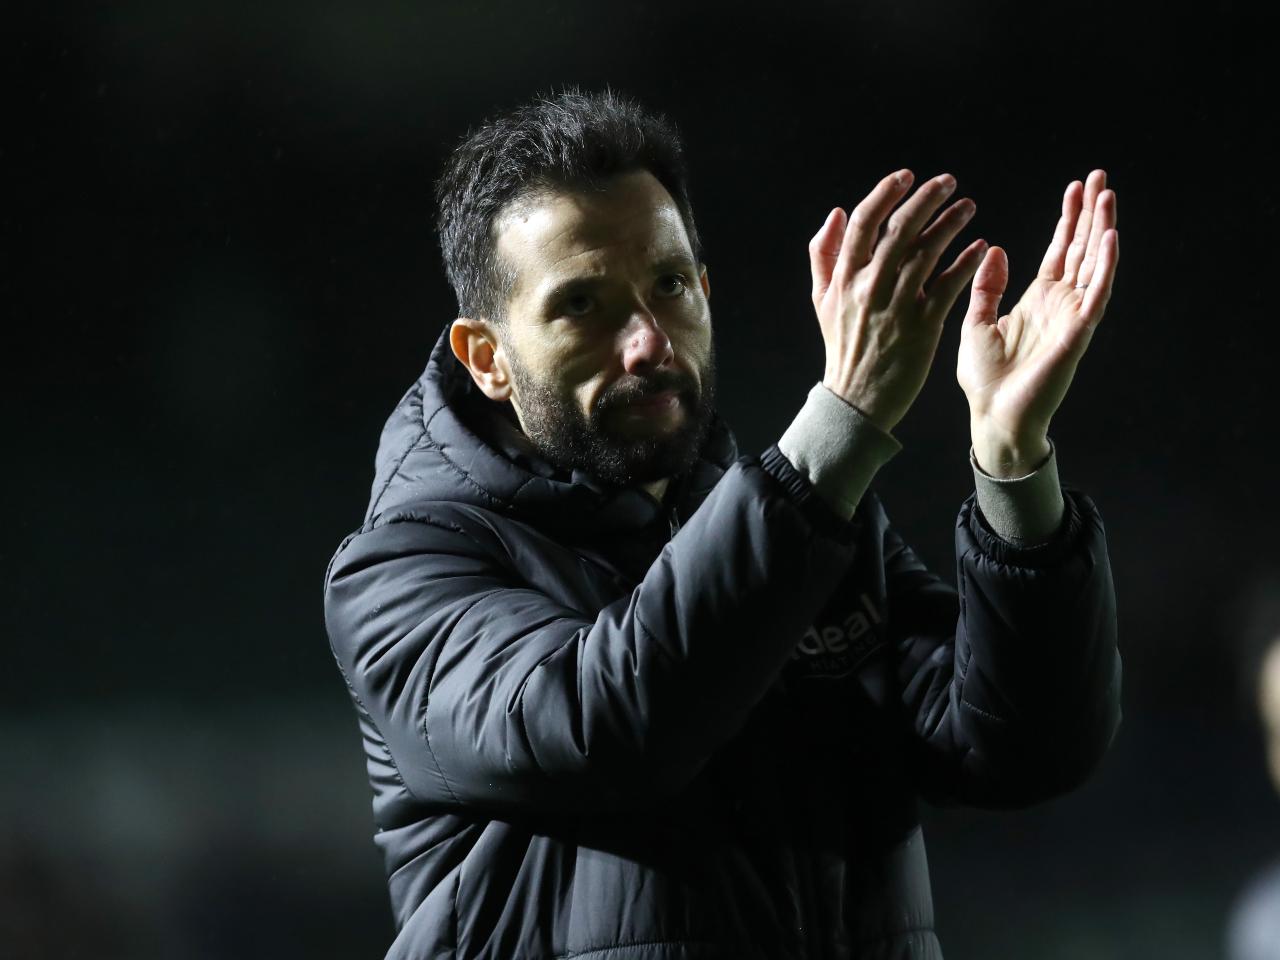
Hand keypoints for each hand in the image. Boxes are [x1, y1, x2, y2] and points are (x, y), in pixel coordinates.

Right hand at [809, 169, 987, 433]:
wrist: (857, 398)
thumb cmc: (843, 346)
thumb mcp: (822, 300)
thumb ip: (824, 255)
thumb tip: (837, 213)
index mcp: (844, 278)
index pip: (865, 223)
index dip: (886, 193)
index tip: (907, 176)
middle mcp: (870, 288)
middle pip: (900, 231)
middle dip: (926, 200)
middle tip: (948, 182)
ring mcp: (897, 308)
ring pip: (927, 254)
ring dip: (951, 225)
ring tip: (969, 207)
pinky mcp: (922, 328)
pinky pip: (948, 287)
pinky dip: (965, 264)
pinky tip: (980, 246)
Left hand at [959, 170, 1118, 474]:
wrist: (992, 416)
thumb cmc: (985, 379)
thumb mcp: (977, 322)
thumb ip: (987, 287)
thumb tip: (996, 249)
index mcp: (1037, 300)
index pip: (1059, 251)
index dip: (1068, 220)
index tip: (1076, 187)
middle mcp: (1060, 304)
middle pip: (1081, 249)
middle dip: (1090, 213)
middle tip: (1100, 176)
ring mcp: (1072, 317)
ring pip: (1093, 264)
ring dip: (1102, 229)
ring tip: (1108, 194)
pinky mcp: (1078, 333)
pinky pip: (1096, 294)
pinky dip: (1104, 266)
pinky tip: (1109, 237)